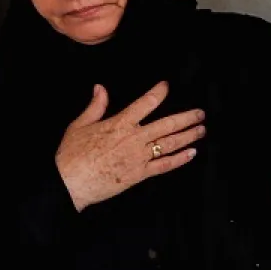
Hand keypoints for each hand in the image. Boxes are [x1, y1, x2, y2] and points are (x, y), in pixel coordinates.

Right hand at [55, 82, 205, 211]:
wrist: (69, 183)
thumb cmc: (71, 155)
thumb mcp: (79, 125)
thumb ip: (95, 106)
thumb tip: (100, 87)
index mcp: (119, 123)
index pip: (146, 103)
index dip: (158, 92)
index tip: (166, 85)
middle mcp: (133, 138)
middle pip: (166, 124)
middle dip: (186, 118)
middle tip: (200, 114)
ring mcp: (138, 157)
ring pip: (169, 144)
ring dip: (188, 136)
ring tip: (201, 130)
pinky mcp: (139, 174)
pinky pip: (164, 166)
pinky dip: (180, 159)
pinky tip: (191, 153)